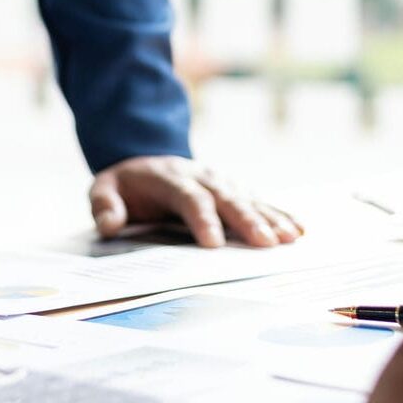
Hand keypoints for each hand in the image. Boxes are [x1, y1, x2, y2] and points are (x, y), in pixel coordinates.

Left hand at [90, 156, 303, 247]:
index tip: (213, 244)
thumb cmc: (126, 184)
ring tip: (290, 238)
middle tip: (266, 244)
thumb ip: (105, 205)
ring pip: (248, 198)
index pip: (189, 198)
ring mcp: (220, 182)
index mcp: (169, 178)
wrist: (146, 159)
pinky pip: (259, 200)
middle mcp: (201, 176)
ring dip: (270, 218)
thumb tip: (110, 225)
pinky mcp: (233, 189)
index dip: (202, 219)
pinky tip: (298, 229)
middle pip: (226, 198)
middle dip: (247, 220)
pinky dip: (279, 213)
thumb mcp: (104, 188)